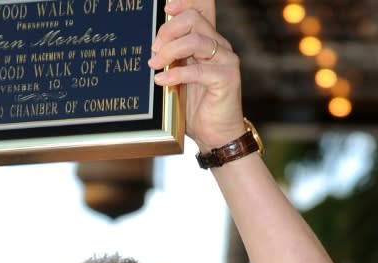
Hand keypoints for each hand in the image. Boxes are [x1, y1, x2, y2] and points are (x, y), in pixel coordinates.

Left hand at [149, 0, 244, 151]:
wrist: (215, 134)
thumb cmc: (196, 108)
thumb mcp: (180, 78)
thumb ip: (173, 60)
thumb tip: (151, 48)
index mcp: (209, 42)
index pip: (202, 8)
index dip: (185, 1)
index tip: (167, 7)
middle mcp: (220, 46)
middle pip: (194, 19)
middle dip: (168, 31)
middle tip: (154, 49)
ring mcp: (226, 61)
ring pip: (196, 40)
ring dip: (170, 51)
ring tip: (154, 65)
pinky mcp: (227, 78)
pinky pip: (198, 70)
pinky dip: (175, 74)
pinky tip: (161, 80)